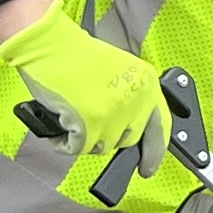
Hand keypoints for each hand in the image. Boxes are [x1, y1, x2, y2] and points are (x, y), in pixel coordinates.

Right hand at [0, 6, 171, 201]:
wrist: (51, 45)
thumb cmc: (77, 55)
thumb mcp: (119, 71)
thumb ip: (131, 98)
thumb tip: (130, 127)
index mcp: (147, 84)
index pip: (161, 127)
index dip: (154, 151)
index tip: (148, 167)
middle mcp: (135, 101)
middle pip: (127, 140)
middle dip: (108, 137)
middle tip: (89, 126)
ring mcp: (114, 115)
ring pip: (101, 147)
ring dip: (85, 137)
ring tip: (72, 114)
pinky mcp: (89, 125)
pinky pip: (77, 149)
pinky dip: (64, 142)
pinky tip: (60, 123)